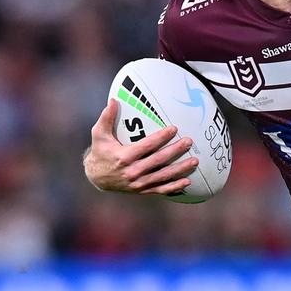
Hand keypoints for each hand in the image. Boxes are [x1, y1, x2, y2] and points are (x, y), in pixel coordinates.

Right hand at [84, 99, 198, 195]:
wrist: (96, 177)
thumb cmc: (101, 152)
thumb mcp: (99, 134)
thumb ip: (106, 118)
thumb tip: (114, 100)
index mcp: (124, 157)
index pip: (147, 146)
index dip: (161, 137)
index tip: (174, 128)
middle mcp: (133, 171)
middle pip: (159, 160)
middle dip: (176, 150)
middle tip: (189, 141)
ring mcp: (139, 183)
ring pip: (163, 176)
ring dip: (180, 169)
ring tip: (195, 161)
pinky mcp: (142, 190)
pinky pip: (161, 189)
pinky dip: (174, 187)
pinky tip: (187, 181)